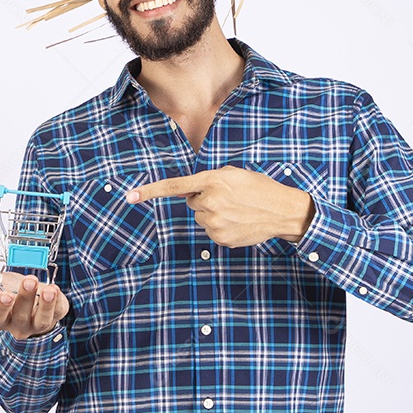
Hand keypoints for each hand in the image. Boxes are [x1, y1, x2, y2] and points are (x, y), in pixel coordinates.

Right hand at [0, 272, 69, 340]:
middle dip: (25, 298)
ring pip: (41, 320)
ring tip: (49, 290)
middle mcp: (18, 325)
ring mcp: (37, 324)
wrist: (30, 292)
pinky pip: (57, 313)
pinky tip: (55, 290)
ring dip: (45, 305)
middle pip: (20, 316)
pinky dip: (58, 302)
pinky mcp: (54, 316)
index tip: (6, 294)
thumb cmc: (8, 289)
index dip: (1, 307)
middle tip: (28, 281)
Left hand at [126, 165, 314, 246]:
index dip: (150, 191)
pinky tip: (238, 222)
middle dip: (205, 199)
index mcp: (212, 181)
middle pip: (192, 203)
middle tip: (229, 197)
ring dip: (213, 213)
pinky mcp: (220, 238)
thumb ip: (210, 180)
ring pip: (201, 218)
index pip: (175, 187)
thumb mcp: (234, 174)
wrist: (282, 211)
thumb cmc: (258, 188)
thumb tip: (195, 194)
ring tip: (237, 210)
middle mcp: (210, 202)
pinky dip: (221, 226)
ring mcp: (214, 223)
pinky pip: (210, 231)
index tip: (130, 196)